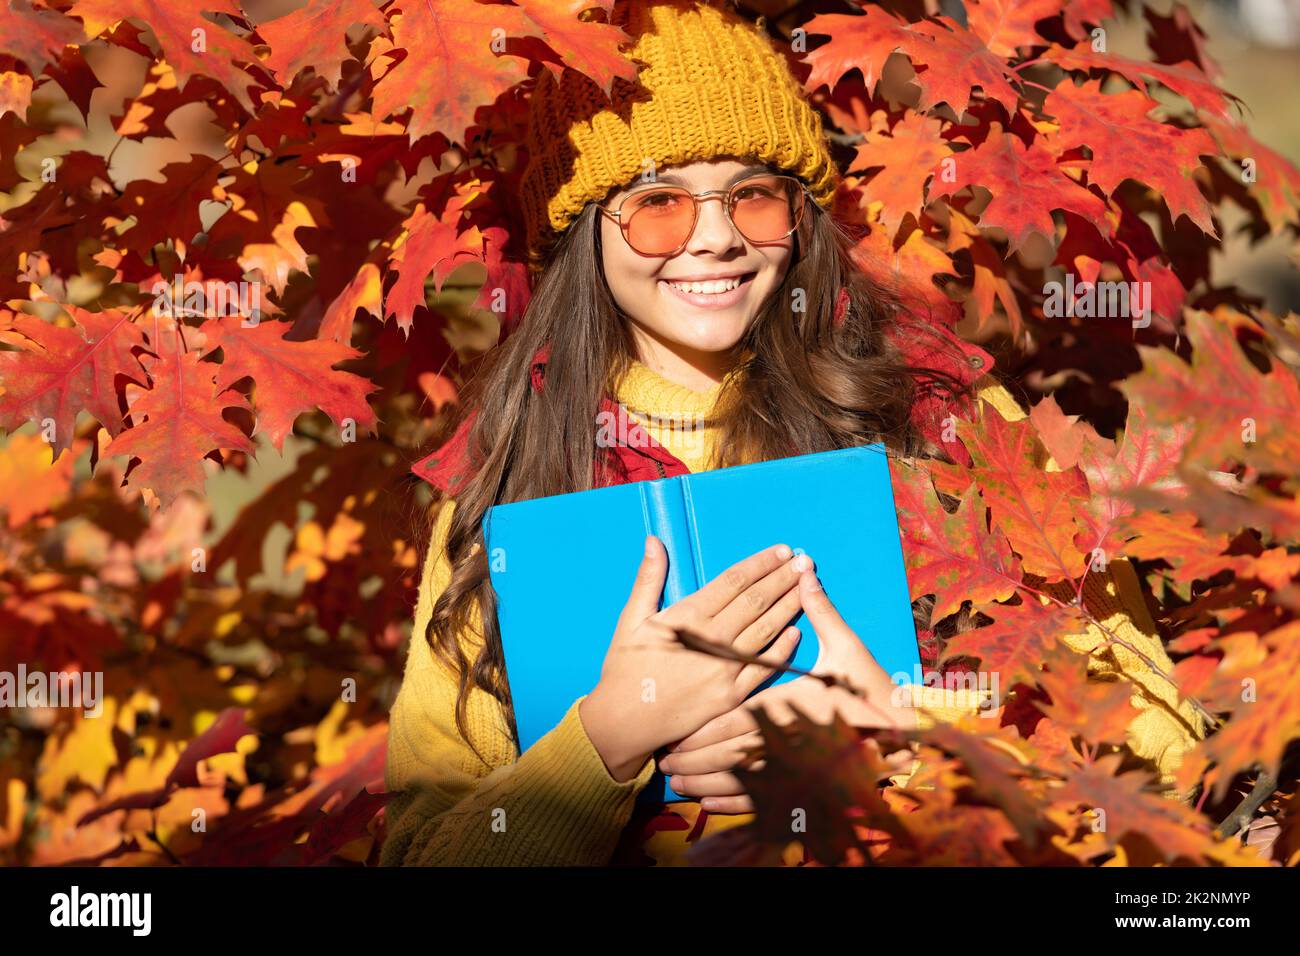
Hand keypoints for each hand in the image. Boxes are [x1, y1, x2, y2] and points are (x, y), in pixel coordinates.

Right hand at [579, 537, 806, 781]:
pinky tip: (797, 631)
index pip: (733, 581)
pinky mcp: (731, 697)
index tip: (781, 551)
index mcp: (687, 618)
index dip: (760, 564)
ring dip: (789, 606)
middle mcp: (711, 641)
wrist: (624, 723)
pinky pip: (764, 668)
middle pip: (756, 601)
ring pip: (766, 630)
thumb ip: (648, 579)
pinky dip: (783, 649)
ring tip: (806, 587)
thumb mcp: (631, 620)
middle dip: (782, 579)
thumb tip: (655, 541)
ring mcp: (724, 670)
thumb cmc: (625, 670)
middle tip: (804, 561)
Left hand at [657, 566, 916, 811]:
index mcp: (789, 704)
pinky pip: (761, 800)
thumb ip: (820, 611)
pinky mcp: (805, 786)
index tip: (672, 731)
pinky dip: (730, 803)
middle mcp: (787, 740)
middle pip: (727, 754)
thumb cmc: (873, 688)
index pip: (733, 720)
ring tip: (676, 782)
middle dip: (693, 758)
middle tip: (663, 761)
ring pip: (739, 781)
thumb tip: (802, 571)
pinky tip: (706, 803)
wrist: (906, 734)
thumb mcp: (847, 647)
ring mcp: (795, 767)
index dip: (699, 728)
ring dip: (704, 782)